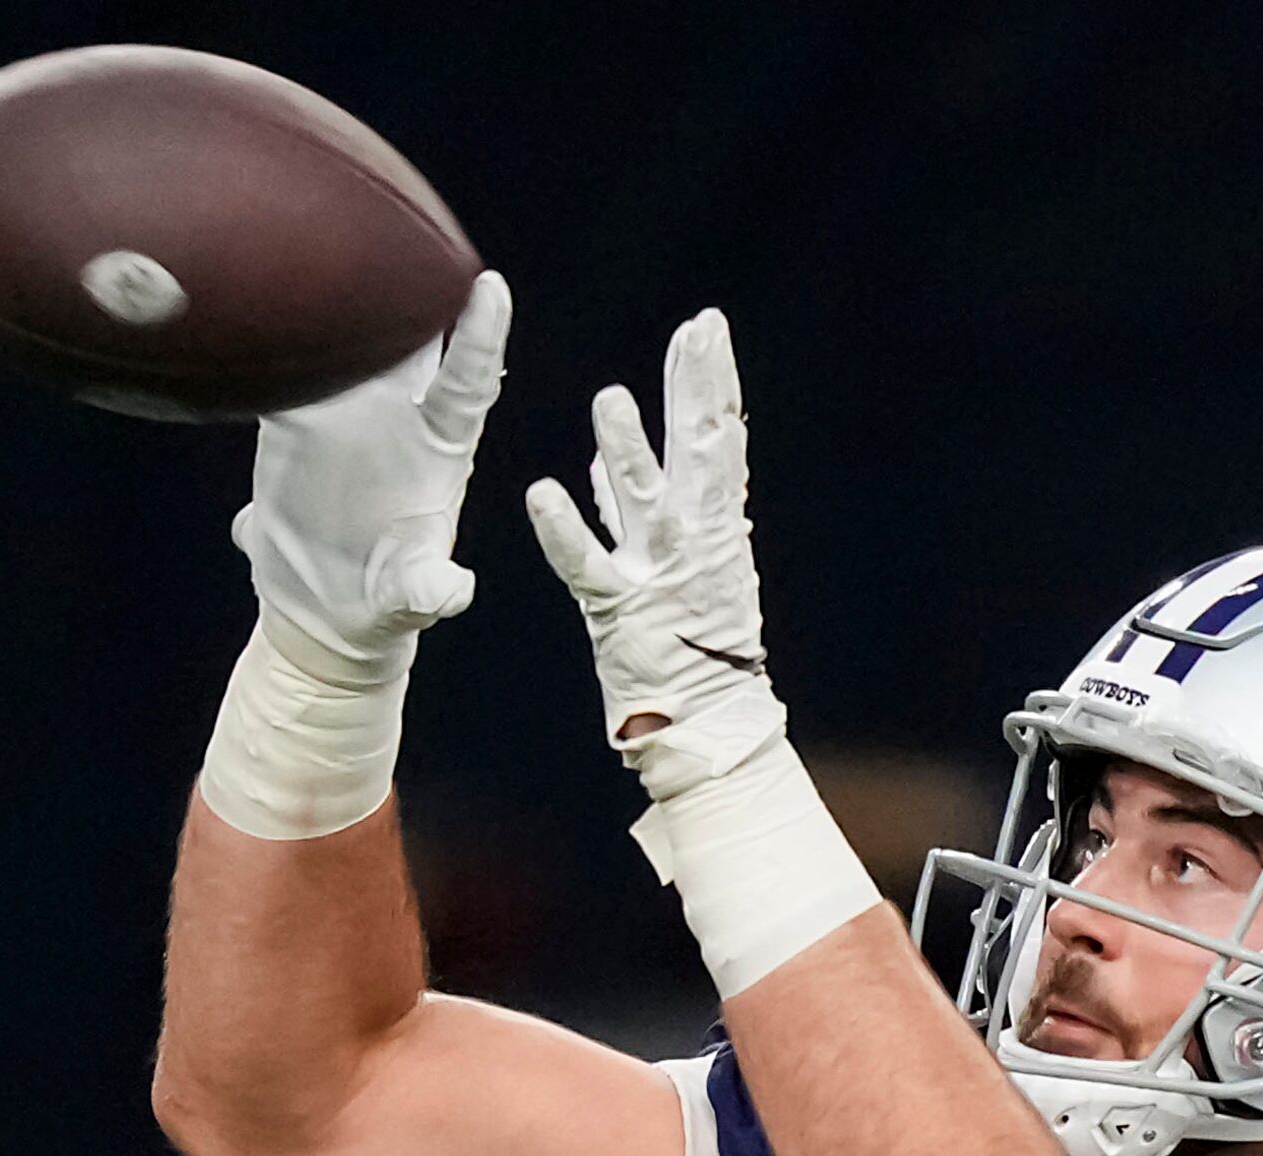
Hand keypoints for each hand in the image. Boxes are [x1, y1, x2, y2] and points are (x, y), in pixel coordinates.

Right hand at [233, 271, 512, 685]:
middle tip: (403, 221)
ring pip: (345, 341)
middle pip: (409, 337)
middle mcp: (398, 419)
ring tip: (322, 232)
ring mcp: (346, 416)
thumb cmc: (385, 603)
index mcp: (441, 449)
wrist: (327, 613)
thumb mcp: (411, 600)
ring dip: (336, 296)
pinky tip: (255, 289)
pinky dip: (275, 337)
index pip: (470, 379)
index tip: (491, 283)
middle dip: (408, 284)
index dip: (482, 332)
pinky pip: (287, 369)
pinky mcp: (294, 425)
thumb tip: (453, 592)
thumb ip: (430, 589)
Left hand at [525, 308, 785, 799]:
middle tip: (698, 332)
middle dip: (696, 389)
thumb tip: (610, 466)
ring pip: (642, 498)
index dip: (710, 382)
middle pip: (698, 452)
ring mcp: (660, 573)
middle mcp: (694, 540)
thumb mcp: (689, 565)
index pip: (717, 439)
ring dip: (626, 450)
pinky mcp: (622, 610)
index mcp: (715, 524)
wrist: (707, 719)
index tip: (706, 330)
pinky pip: (587, 565)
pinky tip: (545, 493)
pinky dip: (566, 531)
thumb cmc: (695, 643)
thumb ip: (643, 512)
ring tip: (608, 399)